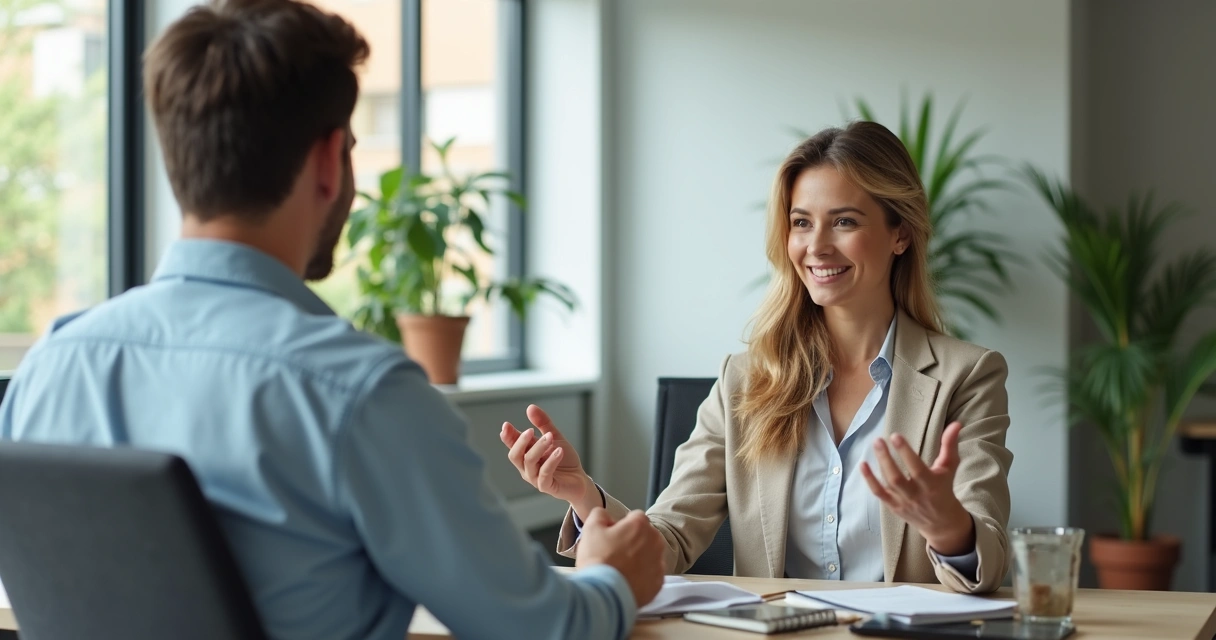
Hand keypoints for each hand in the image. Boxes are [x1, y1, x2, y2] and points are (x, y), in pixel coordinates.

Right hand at [501, 404, 599, 518]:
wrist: (579, 479)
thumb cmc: (565, 460)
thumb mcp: (555, 437)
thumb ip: (543, 424)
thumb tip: (530, 407)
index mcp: (526, 455)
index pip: (513, 446)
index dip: (508, 436)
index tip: (506, 425)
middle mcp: (527, 468)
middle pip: (515, 456)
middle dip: (520, 442)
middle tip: (530, 430)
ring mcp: (536, 478)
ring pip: (529, 462)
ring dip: (539, 447)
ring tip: (550, 437)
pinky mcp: (547, 486)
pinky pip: (545, 473)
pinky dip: (551, 461)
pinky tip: (559, 451)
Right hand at [575, 508, 665, 606]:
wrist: (603, 594)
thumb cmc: (598, 560)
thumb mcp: (590, 529)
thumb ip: (599, 515)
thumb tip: (604, 515)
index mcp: (640, 526)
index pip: (635, 517)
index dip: (622, 525)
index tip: (612, 536)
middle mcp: (655, 542)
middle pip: (645, 535)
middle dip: (633, 541)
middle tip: (615, 553)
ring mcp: (659, 563)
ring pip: (650, 554)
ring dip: (640, 558)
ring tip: (621, 568)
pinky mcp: (658, 583)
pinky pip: (652, 574)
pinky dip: (643, 576)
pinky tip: (628, 580)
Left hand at [860, 421, 975, 555]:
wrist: (941, 523)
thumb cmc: (945, 489)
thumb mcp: (950, 468)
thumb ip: (950, 445)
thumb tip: (956, 424)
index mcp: (932, 485)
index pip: (916, 469)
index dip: (905, 453)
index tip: (896, 436)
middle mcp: (915, 495)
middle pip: (897, 478)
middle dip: (886, 459)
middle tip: (879, 440)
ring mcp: (902, 502)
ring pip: (888, 484)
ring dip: (879, 464)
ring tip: (876, 444)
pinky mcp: (893, 506)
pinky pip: (879, 493)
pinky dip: (869, 480)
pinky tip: (863, 464)